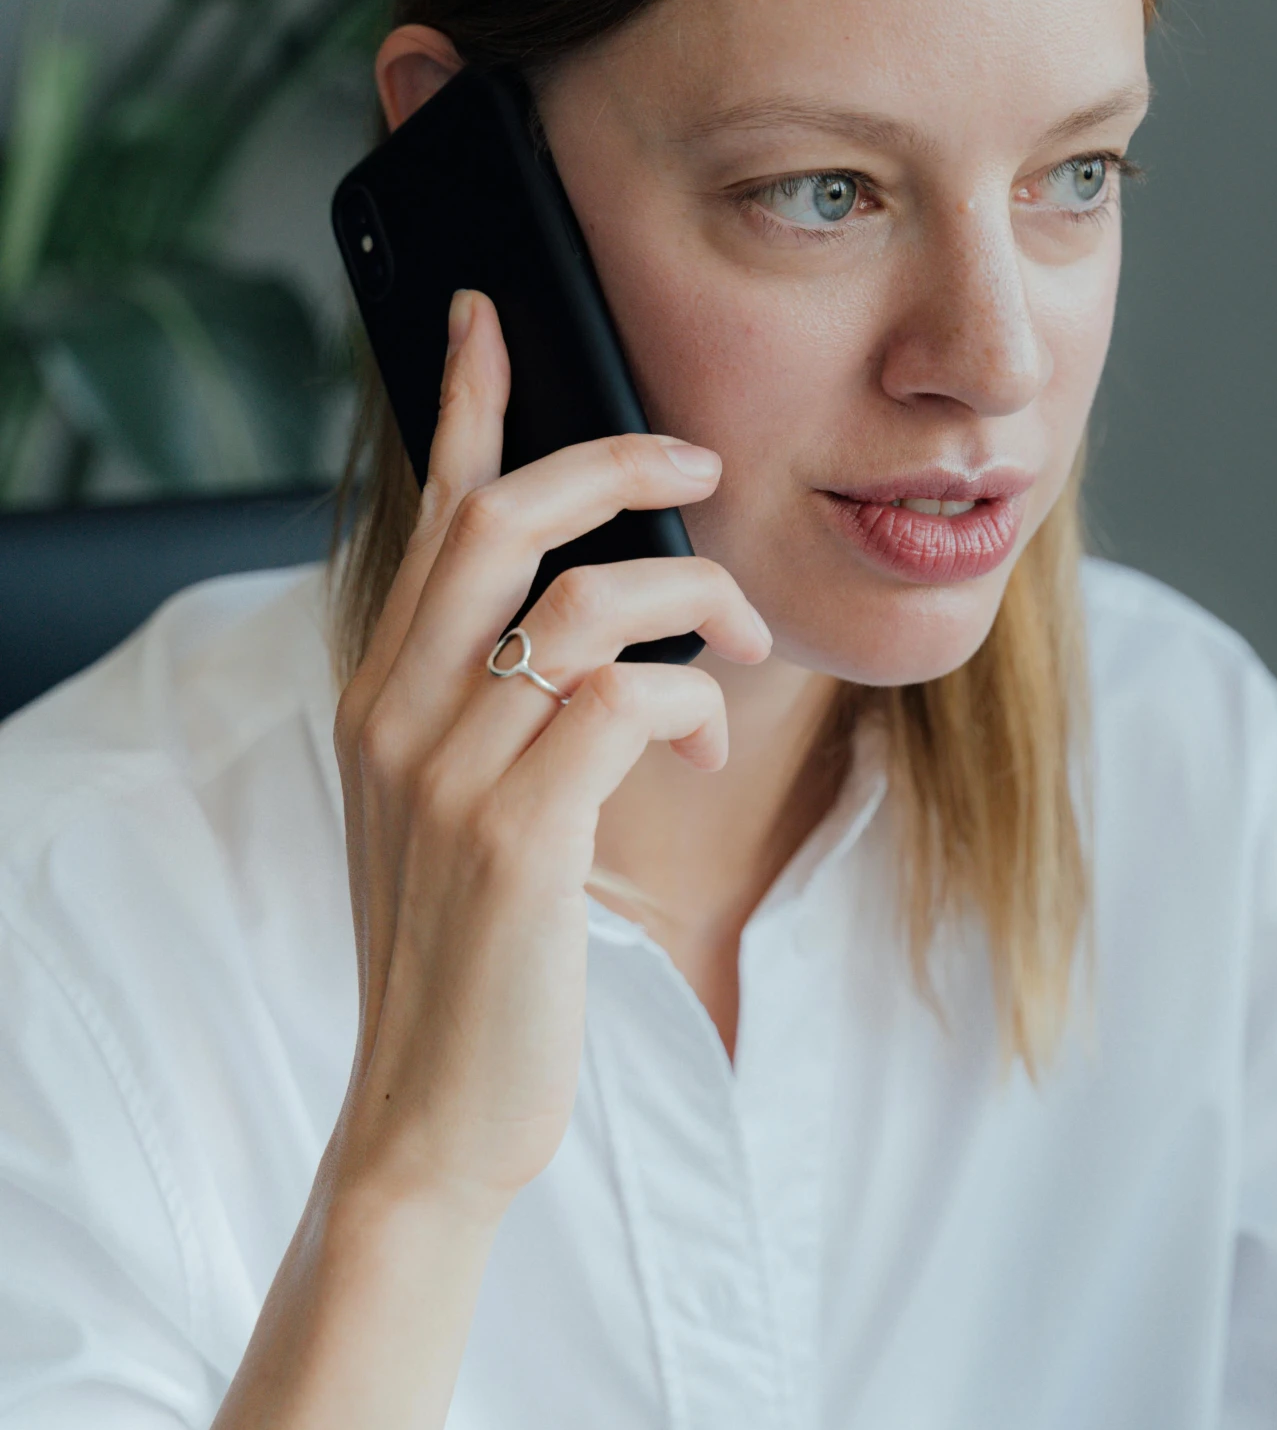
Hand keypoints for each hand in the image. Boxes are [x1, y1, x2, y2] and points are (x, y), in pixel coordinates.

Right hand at [329, 288, 770, 1224]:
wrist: (432, 1114)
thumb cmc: (471, 961)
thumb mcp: (459, 814)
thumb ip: (496, 712)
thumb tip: (601, 631)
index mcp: (381, 699)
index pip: (424, 516)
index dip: (463, 404)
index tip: (495, 316)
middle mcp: (398, 716)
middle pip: (501, 522)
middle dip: (618, 464)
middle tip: (704, 467)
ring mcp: (451, 774)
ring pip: (592, 605)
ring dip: (699, 607)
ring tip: (741, 657)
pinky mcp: (520, 836)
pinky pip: (629, 701)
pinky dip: (695, 704)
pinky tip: (710, 745)